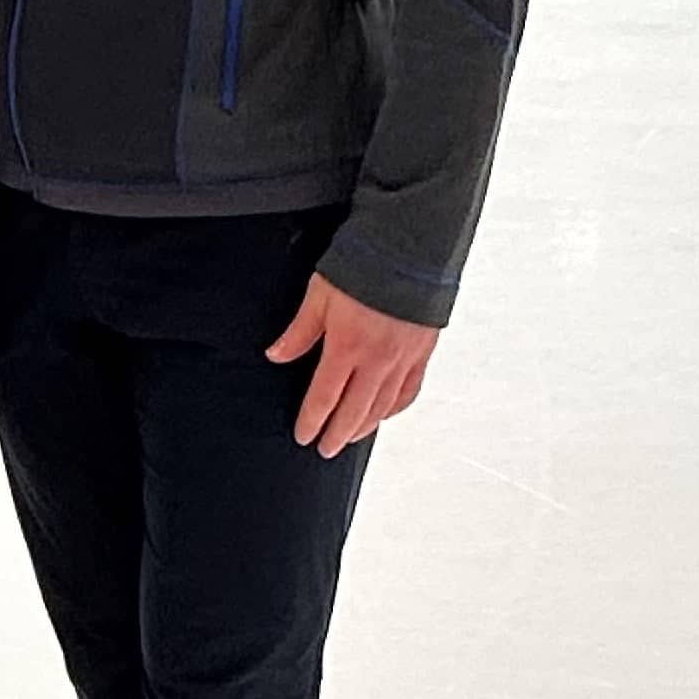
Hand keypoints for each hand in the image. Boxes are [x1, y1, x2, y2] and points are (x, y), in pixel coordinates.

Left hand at [265, 275, 438, 456]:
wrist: (410, 249)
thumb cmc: (364, 265)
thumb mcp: (320, 293)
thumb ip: (300, 330)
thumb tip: (276, 356)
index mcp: (347, 347)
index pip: (324, 398)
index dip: (312, 421)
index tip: (304, 436)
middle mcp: (376, 361)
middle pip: (354, 412)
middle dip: (337, 434)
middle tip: (325, 449)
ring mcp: (402, 359)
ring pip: (382, 407)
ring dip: (365, 426)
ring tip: (350, 437)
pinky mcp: (422, 352)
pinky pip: (409, 390)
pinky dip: (395, 408)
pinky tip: (385, 414)